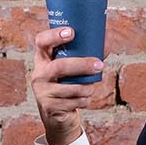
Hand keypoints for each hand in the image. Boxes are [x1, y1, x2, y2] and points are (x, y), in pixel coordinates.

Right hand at [30, 26, 103, 144]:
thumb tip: (107, 39)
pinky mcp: (49, 107)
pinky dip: (84, 100)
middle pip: (59, 66)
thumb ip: (86, 53)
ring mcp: (42, 91)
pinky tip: (83, 99)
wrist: (56, 112)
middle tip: (99, 65)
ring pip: (71, 88)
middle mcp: (39, 73)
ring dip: (87, 87)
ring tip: (91, 86)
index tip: (71, 32)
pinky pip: (73, 102)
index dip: (54, 35)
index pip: (42, 41)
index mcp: (43, 58)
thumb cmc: (67, 83)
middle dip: (82, 65)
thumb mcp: (72, 67)